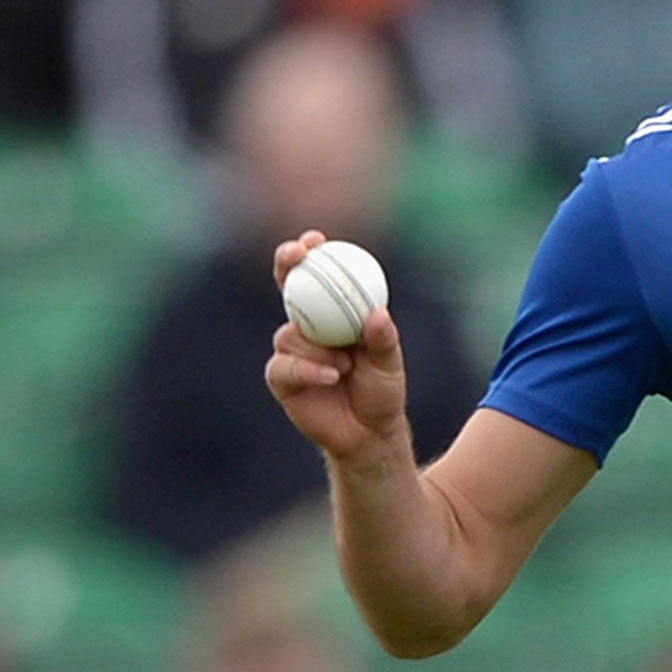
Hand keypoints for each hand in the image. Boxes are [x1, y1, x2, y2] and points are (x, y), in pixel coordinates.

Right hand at [265, 231, 408, 460]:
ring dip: (318, 347)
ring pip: (290, 334)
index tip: (314, 239)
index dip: (310, 254)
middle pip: (288, 288)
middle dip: (287, 265)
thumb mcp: (390, 362)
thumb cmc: (381, 390)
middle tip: (296, 255)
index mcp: (334, 314)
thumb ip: (384, 339)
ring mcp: (292, 352)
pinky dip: (309, 369)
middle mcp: (308, 327)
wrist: (369, 432)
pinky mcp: (282, 379)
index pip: (318, 277)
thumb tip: (377, 315)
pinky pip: (285, 366)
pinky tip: (331, 375)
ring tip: (345, 365)